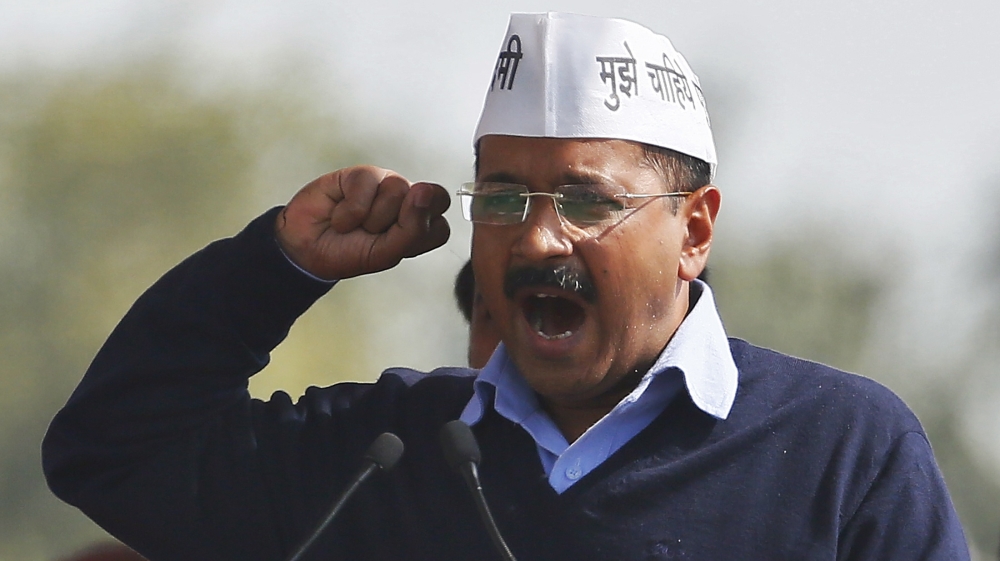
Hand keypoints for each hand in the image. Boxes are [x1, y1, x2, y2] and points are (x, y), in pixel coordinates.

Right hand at [275, 166, 450, 279]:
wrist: (306, 249)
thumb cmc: (349, 252)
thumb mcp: (385, 253)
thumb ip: (413, 229)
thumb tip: (425, 190)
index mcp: (420, 224)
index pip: (441, 225)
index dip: (417, 236)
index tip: (392, 246)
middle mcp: (408, 201)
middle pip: (431, 198)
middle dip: (402, 221)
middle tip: (376, 233)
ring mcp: (387, 184)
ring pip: (399, 190)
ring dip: (371, 218)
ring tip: (355, 225)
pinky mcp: (363, 174)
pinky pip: (368, 184)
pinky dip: (351, 208)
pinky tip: (340, 214)